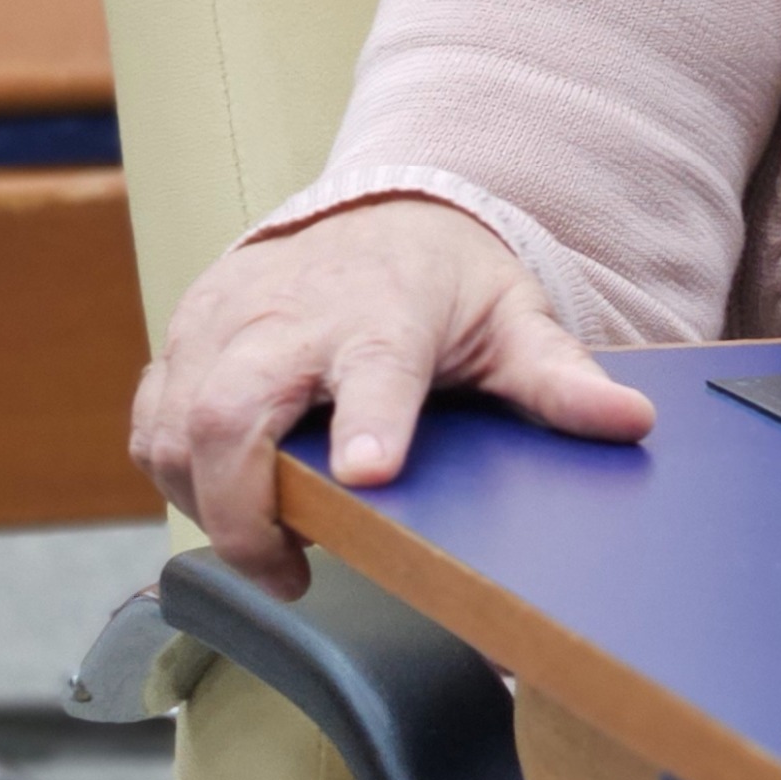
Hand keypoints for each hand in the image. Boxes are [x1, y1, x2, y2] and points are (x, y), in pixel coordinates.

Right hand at [131, 197, 654, 597]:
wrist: (376, 212)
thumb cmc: (444, 281)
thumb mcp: (515, 321)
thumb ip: (561, 379)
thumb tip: (630, 420)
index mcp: (386, 313)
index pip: (375, 368)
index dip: (370, 420)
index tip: (374, 473)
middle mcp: (293, 316)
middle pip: (233, 410)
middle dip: (240, 506)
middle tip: (288, 567)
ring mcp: (226, 323)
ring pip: (176, 424)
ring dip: (204, 500)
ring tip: (265, 540)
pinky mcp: (186, 336)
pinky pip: (150, 418)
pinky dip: (170, 471)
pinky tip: (217, 495)